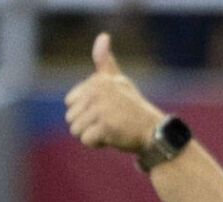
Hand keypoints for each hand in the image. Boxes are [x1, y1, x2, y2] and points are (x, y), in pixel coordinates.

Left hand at [63, 33, 164, 154]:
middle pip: (70, 118)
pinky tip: (112, 137)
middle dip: (86, 125)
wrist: (152, 130)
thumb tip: (103, 35)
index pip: (70, 102)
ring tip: (109, 129)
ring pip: (76, 130)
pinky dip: (97, 144)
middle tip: (108, 121)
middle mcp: (98, 91)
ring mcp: (101, 108)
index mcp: (97, 81)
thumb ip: (105, 62)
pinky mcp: (105, 125)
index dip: (84, 111)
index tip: (104, 109)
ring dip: (91, 135)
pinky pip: (86, 140)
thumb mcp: (118, 81)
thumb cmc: (132, 107)